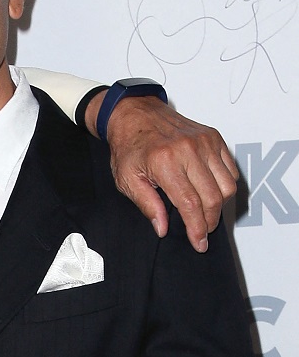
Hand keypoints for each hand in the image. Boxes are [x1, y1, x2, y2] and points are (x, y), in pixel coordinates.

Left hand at [85, 92, 238, 251]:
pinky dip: (224, 186)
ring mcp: (204, 141)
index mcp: (164, 161)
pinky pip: (230, 170)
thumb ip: (147, 204)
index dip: (197, 228)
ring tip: (204, 212)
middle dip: (209, 221)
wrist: (134, 114)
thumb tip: (163, 228)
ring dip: (219, 205)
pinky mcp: (213, 137)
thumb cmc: (128, 144)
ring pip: (227, 186)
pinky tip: (209, 191)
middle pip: (213, 197)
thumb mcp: (126, 178)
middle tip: (201, 231)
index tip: (199, 242)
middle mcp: (187, 149)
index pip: (190, 203)